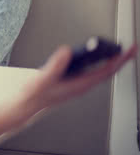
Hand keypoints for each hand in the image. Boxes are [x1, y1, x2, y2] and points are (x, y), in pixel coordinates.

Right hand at [18, 43, 137, 116]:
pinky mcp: (71, 82)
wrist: (26, 106)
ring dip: (109, 61)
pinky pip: (90, 72)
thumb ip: (55, 66)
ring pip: (99, 72)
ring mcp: (77, 84)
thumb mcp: (43, 79)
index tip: (130, 50)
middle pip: (106, 71)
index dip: (120, 60)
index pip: (106, 71)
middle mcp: (81, 85)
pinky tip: (95, 58)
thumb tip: (67, 51)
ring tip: (116, 51)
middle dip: (119, 59)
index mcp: (79, 85)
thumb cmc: (34, 96)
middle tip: (129, 48)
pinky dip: (97, 63)